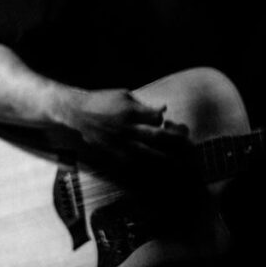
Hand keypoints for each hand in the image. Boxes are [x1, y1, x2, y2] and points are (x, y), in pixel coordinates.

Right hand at [69, 88, 192, 169]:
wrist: (76, 114)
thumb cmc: (101, 101)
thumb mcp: (123, 95)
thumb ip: (143, 105)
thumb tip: (163, 110)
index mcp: (130, 112)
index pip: (157, 118)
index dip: (166, 121)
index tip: (167, 123)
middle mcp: (127, 128)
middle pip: (158, 137)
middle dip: (175, 142)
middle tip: (189, 147)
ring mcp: (120, 142)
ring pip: (148, 154)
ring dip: (165, 160)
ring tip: (180, 165)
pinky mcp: (113, 152)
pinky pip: (133, 163)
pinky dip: (146, 167)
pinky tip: (155, 172)